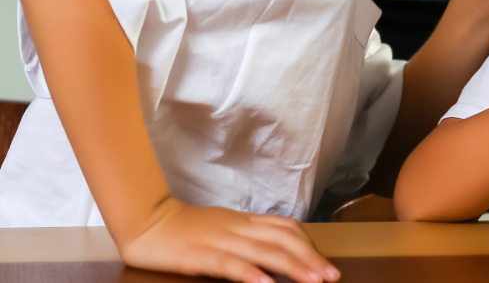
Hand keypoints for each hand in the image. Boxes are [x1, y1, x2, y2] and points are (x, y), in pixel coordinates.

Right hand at [119, 199, 338, 282]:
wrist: (148, 220)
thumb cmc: (186, 228)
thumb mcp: (224, 228)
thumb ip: (248, 237)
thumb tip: (276, 252)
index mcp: (245, 221)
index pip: (286, 228)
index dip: (309, 245)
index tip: (326, 264)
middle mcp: (238, 228)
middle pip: (283, 240)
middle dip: (310, 259)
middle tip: (331, 277)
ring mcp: (220, 240)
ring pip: (264, 251)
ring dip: (292, 267)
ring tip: (312, 282)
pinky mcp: (200, 254)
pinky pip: (230, 263)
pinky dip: (250, 274)